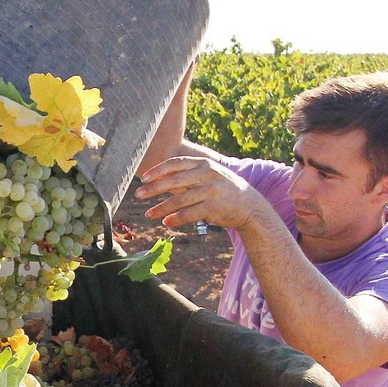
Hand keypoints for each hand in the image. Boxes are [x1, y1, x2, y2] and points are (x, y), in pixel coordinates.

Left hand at [135, 155, 265, 230]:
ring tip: (148, 214)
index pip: (176, 163)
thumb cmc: (221, 190)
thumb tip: (158, 180)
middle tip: (138, 195)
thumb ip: (186, 177)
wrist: (249, 205)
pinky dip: (177, 218)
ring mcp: (212, 190)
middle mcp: (207, 174)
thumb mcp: (207, 177)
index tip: (143, 178)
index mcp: (203, 164)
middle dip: (154, 188)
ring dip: (162, 208)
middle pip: (174, 180)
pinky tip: (166, 222)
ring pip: (180, 199)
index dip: (158, 170)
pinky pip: (191, 213)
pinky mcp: (214, 207)